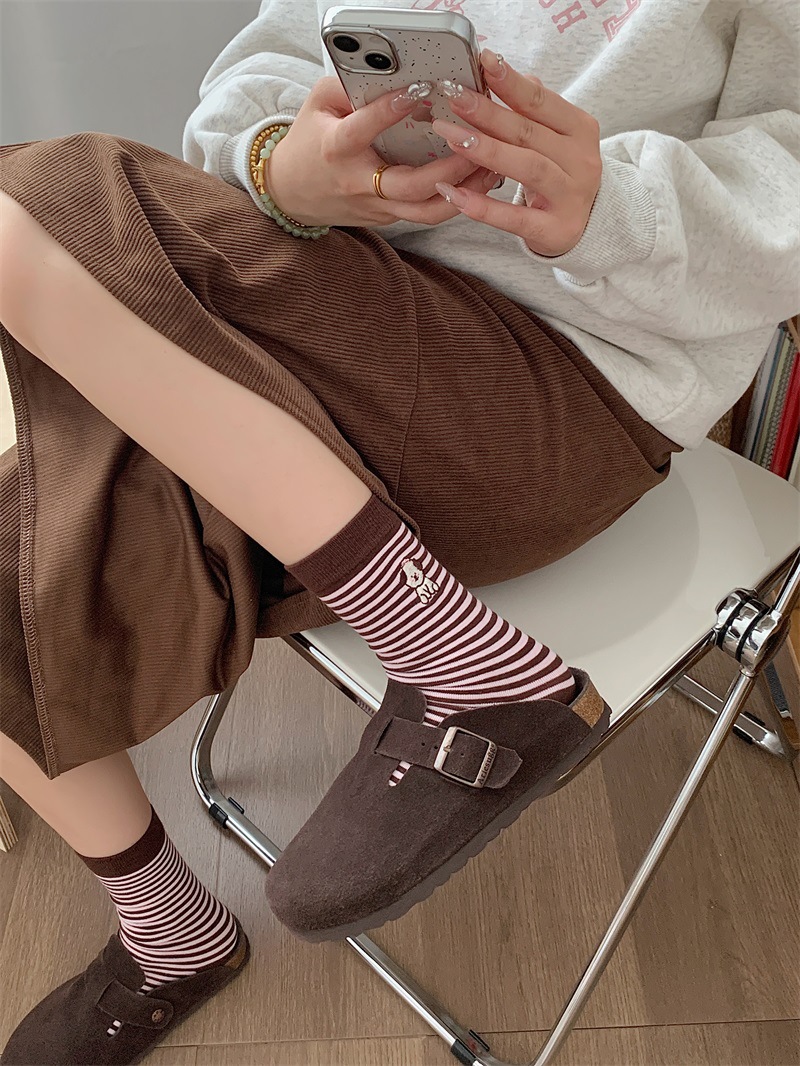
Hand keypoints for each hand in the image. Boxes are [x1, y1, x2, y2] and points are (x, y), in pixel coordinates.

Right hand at [265, 76, 498, 228]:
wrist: (291, 194)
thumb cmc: (309, 143)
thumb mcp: (318, 105)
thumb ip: (350, 86)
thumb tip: (389, 71)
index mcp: (338, 149)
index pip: (365, 128)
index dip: (391, 109)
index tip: (420, 88)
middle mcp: (359, 184)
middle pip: (411, 185)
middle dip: (450, 166)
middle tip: (477, 142)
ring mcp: (376, 207)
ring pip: (426, 211)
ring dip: (463, 192)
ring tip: (490, 167)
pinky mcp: (388, 219)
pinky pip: (426, 213)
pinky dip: (455, 198)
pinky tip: (477, 178)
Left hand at [431, 49, 601, 256]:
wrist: (590, 227)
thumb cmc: (562, 176)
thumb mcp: (556, 139)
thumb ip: (536, 110)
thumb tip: (516, 76)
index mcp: (580, 130)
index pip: (542, 101)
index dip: (511, 82)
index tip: (483, 61)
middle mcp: (581, 161)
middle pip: (529, 132)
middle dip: (488, 113)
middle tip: (454, 97)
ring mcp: (570, 196)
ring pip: (527, 167)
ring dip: (486, 150)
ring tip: (451, 136)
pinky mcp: (555, 230)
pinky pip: (514, 218)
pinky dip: (483, 207)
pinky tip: (454, 194)